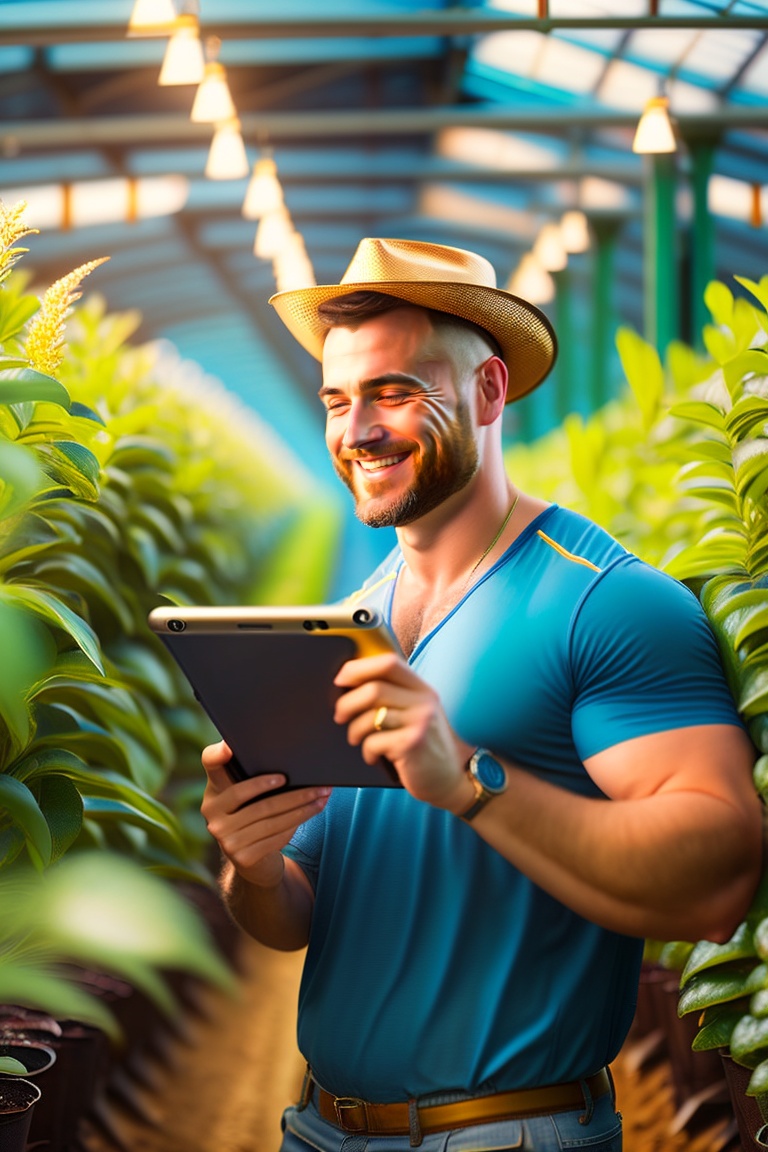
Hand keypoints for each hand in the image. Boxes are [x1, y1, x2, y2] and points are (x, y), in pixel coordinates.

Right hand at [200, 740, 330, 886]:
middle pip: (258, 800)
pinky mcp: (241, 857)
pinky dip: (297, 822)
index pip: (210, 764)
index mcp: (214, 789)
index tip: (230, 747)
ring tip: (322, 797)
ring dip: (302, 807)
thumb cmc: (254, 813)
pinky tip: (312, 812)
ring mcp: (225, 838)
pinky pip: (276, 836)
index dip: (218, 755)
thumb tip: (292, 756)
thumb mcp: (247, 795)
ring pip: (272, 819)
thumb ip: (253, 774)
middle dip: (294, 793)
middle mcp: (212, 814)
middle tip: (319, 785)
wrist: (251, 859)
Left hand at [333, 653, 474, 811]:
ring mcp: (420, 722)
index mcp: (422, 689)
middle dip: (347, 703)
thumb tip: (350, 683)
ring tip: (356, 738)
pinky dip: (366, 751)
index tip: (341, 679)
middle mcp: (424, 702)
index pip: (389, 663)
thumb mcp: (417, 715)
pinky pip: (374, 741)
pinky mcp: (412, 745)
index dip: (359, 668)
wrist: (449, 781)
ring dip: (354, 730)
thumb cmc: (424, 748)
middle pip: (374, 689)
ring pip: (370, 716)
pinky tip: (372, 757)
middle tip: (339, 716)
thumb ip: (395, 696)